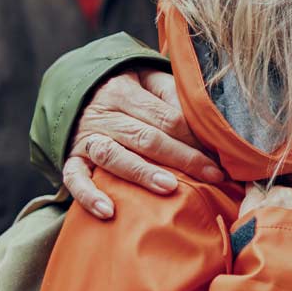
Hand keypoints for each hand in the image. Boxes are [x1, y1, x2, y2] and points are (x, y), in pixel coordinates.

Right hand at [62, 67, 222, 219]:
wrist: (73, 89)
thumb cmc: (127, 89)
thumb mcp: (149, 79)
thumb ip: (173, 94)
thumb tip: (205, 121)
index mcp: (125, 92)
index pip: (166, 117)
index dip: (194, 137)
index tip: (220, 156)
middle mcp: (103, 115)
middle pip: (146, 138)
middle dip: (182, 158)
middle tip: (212, 176)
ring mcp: (85, 138)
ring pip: (113, 156)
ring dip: (142, 173)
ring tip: (169, 188)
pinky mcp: (71, 158)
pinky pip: (74, 178)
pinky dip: (89, 195)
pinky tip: (108, 211)